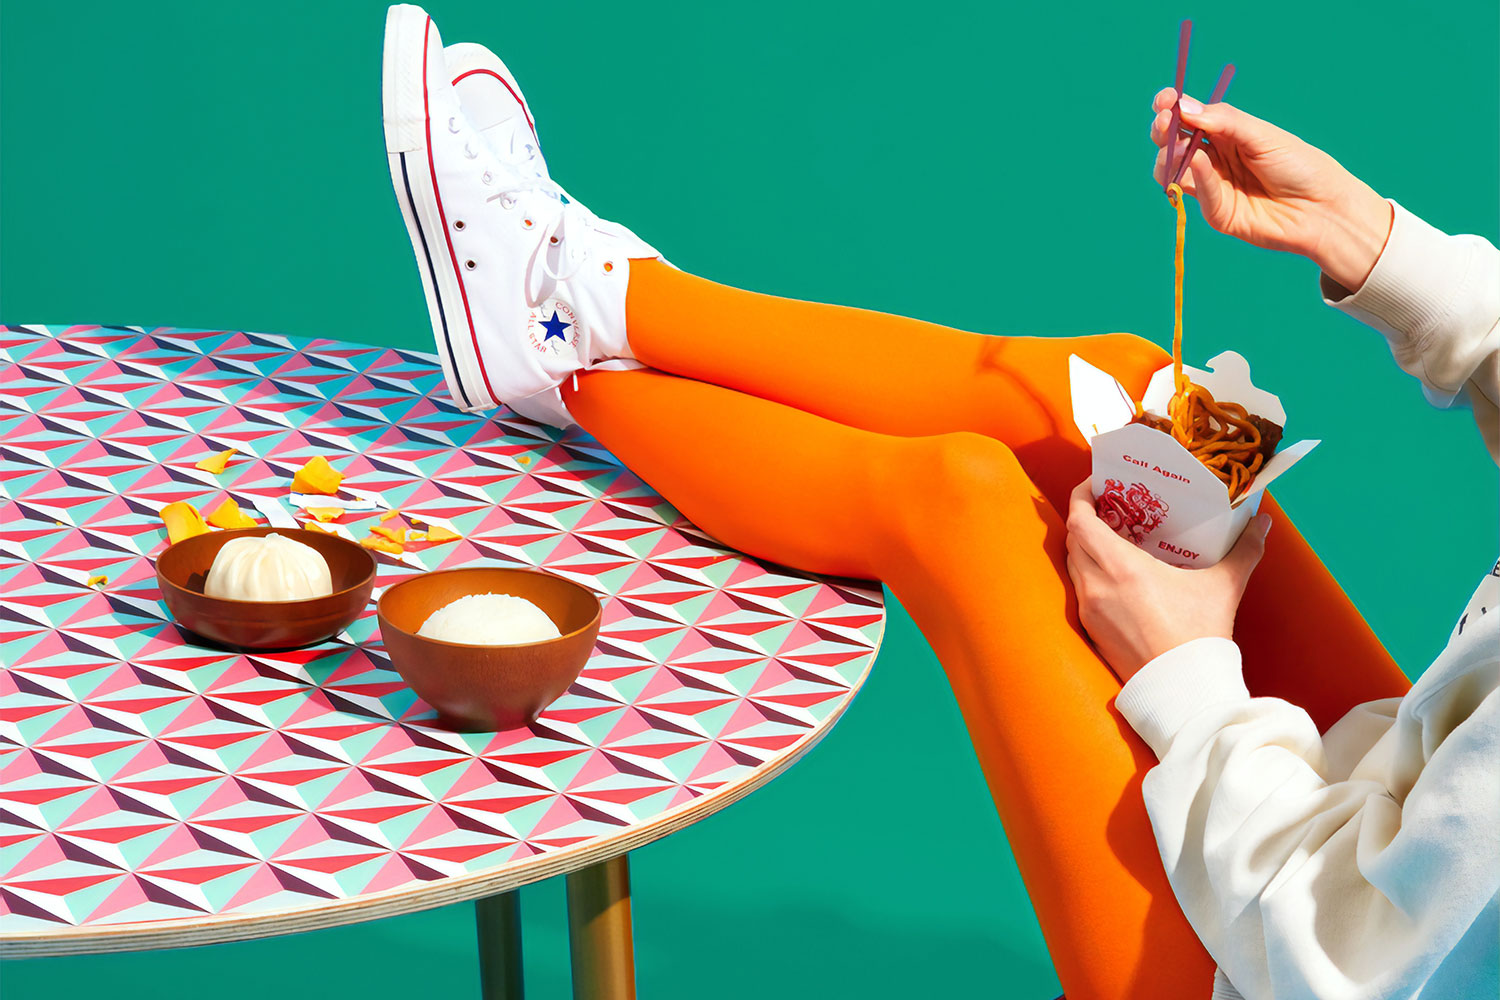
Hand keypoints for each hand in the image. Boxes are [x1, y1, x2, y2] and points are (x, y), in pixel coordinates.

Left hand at [1065, 479, 1270, 681]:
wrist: (1183, 690)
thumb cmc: (1199, 637)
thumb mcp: (1223, 587)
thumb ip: (1244, 550)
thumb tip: (1262, 522)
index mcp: (1121, 568)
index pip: (1080, 521)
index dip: (1081, 497)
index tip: (1095, 484)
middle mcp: (1097, 586)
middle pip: (1073, 538)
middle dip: (1086, 517)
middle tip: (1110, 506)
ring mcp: (1090, 610)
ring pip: (1074, 564)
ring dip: (1087, 546)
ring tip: (1114, 536)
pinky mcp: (1091, 630)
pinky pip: (1081, 590)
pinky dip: (1091, 573)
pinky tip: (1116, 573)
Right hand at [1149, 89, 1392, 293]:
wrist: (1322, 209)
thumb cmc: (1300, 166)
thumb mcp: (1262, 135)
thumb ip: (1223, 121)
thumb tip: (1183, 107)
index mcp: (1227, 133)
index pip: (1190, 116)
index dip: (1172, 107)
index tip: (1164, 101)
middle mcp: (1215, 157)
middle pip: (1173, 142)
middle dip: (1163, 131)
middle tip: (1165, 124)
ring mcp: (1213, 185)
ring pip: (1172, 169)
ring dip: (1169, 156)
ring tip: (1180, 148)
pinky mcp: (1215, 212)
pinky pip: (1195, 191)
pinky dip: (1195, 176)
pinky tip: (1199, 163)